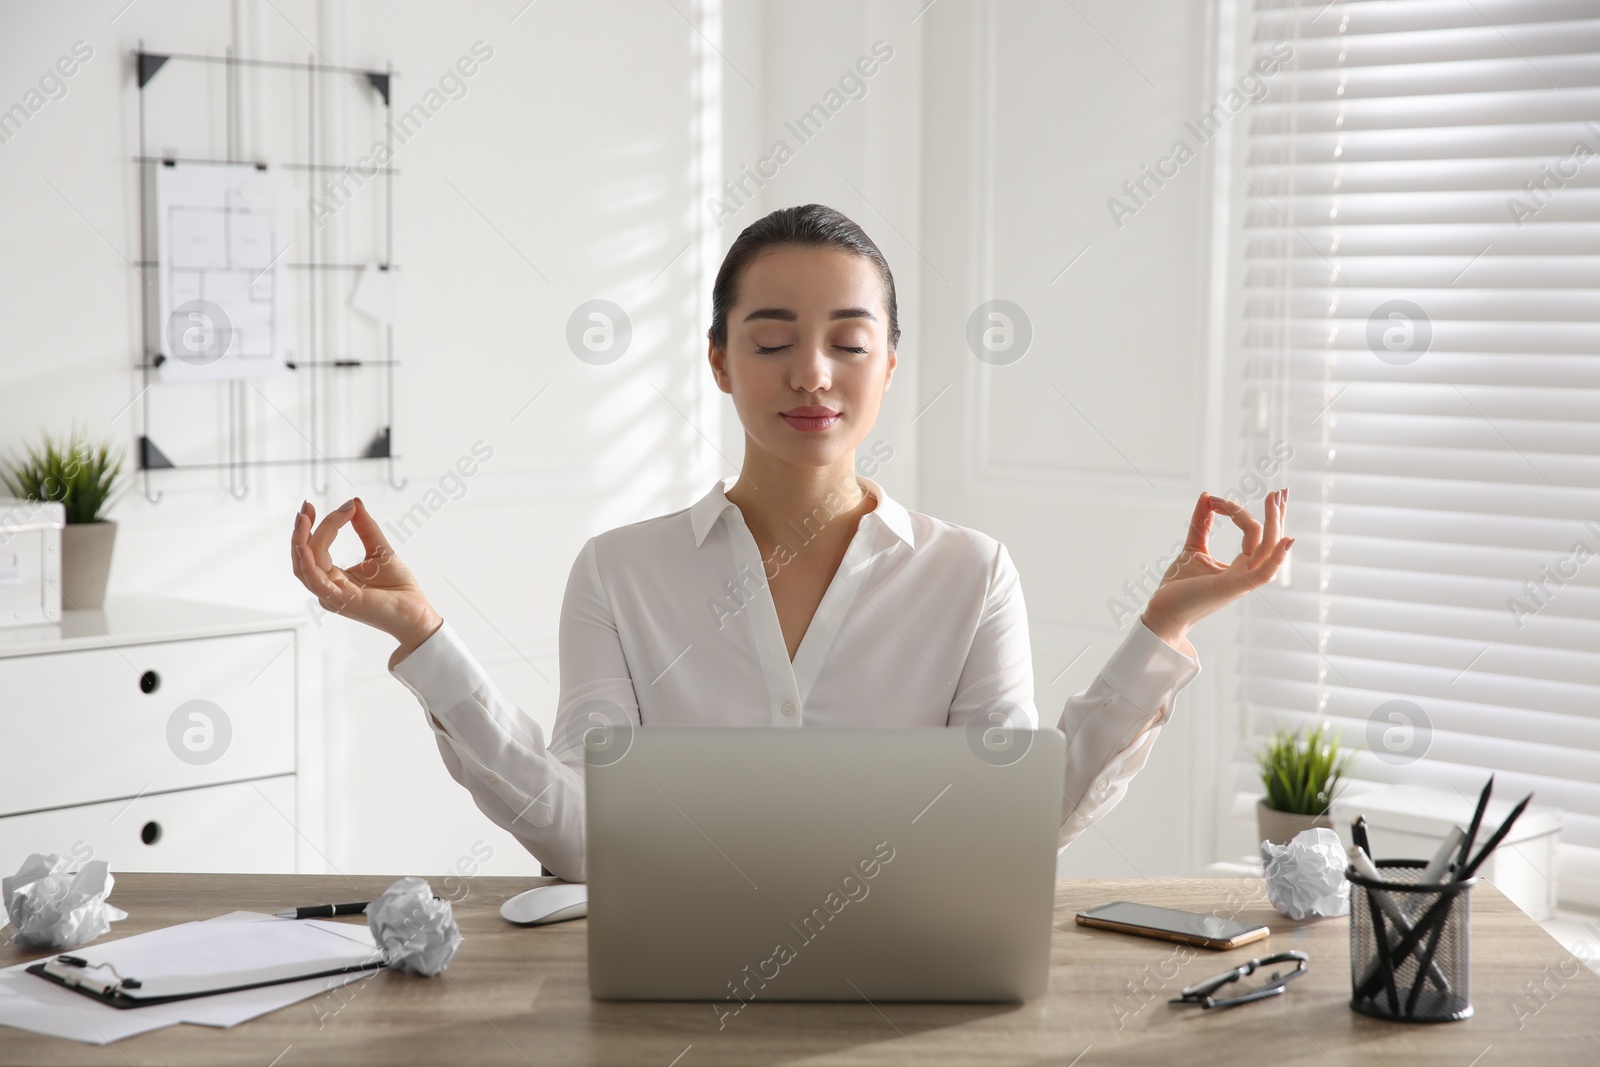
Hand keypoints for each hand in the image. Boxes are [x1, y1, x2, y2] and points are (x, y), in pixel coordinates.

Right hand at [290, 498, 441, 659]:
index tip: (324, 504)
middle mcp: (328, 586)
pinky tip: (306, 546)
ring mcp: (332, 594)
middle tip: (307, 506)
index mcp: (334, 577)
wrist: (416, 612)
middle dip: (301, 530)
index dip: (316, 525)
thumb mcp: (380, 550)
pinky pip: (316, 582)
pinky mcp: (341, 600)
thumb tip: (354, 502)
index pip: (315, 548)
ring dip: (302, 540)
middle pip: (305, 555)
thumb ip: (365, 528)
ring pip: (306, 565)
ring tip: (305, 518)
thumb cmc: (398, 588)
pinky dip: (307, 563)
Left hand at [1140, 489, 1293, 650]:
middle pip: (1269, 540)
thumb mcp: (1192, 547)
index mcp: (1240, 565)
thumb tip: (1207, 496)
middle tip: (1281, 491)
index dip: (1238, 511)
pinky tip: (1286, 539)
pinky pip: (1263, 573)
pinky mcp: (1232, 587)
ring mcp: (1241, 581)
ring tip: (1275, 498)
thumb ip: (1201, 524)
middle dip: (1277, 515)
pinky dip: (1276, 557)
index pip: (1253, 534)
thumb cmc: (1178, 586)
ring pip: (1267, 549)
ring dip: (1274, 523)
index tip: (1213, 499)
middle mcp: (1246, 572)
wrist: (1162, 613)